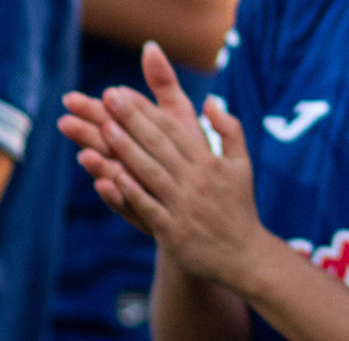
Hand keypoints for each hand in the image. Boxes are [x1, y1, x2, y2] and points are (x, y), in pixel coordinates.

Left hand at [55, 42, 278, 286]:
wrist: (244, 256)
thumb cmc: (239, 207)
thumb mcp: (243, 164)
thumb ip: (230, 129)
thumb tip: (209, 101)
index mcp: (209, 162)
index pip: (172, 130)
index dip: (146, 109)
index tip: (121, 91)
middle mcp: (196, 181)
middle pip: (159, 144)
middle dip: (132, 119)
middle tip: (108, 97)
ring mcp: (183, 206)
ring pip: (151, 172)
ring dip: (126, 149)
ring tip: (103, 128)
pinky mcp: (173, 232)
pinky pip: (148, 207)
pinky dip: (130, 192)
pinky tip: (109, 177)